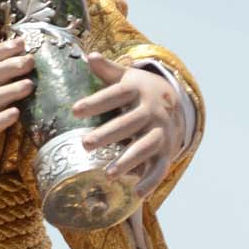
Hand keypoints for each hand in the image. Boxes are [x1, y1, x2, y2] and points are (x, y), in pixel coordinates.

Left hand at [72, 52, 186, 198]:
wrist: (175, 103)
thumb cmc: (139, 91)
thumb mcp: (126, 78)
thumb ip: (108, 70)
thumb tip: (90, 55)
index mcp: (139, 91)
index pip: (115, 95)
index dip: (96, 102)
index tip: (74, 110)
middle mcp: (153, 111)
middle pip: (130, 122)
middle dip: (108, 134)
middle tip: (84, 144)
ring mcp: (162, 131)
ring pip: (146, 146)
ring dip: (129, 160)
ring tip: (108, 174)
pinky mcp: (167, 150)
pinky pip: (160, 166)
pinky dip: (150, 180)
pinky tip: (136, 192)